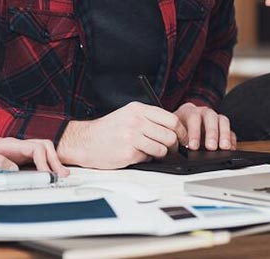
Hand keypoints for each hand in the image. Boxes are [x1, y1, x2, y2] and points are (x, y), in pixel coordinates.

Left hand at [0, 136, 68, 176]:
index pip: (34, 149)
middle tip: (63, 174)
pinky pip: (34, 158)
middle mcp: (16, 146)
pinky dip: (44, 164)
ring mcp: (16, 150)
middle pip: (43, 146)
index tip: (47, 175)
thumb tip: (15, 169)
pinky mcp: (14, 157)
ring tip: (59, 174)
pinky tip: (46, 172)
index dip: (44, 162)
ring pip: (41, 150)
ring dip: (51, 161)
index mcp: (10, 144)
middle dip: (55, 159)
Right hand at [57, 102, 186, 168]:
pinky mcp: (129, 153)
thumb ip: (149, 119)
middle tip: (171, 149)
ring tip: (151, 152)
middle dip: (174, 145)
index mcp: (138, 109)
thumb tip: (174, 130)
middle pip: (170, 135)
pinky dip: (147, 159)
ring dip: (160, 154)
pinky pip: (149, 158)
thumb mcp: (128, 115)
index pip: (171, 119)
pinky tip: (137, 155)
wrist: (85, 141)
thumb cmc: (108, 130)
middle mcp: (136, 121)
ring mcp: (132, 137)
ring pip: (162, 149)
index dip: (181, 131)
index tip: (183, 138)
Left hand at [174, 102, 235, 150]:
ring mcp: (215, 119)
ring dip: (224, 135)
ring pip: (223, 121)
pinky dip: (232, 140)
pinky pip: (231, 131)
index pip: (193, 118)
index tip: (193, 146)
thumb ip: (175, 138)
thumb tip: (175, 148)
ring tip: (224, 148)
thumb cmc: (176, 130)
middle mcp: (203, 113)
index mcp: (189, 112)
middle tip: (211, 147)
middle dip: (211, 132)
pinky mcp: (223, 128)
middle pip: (210, 117)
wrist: (182, 126)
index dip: (194, 132)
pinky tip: (230, 149)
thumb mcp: (173, 132)